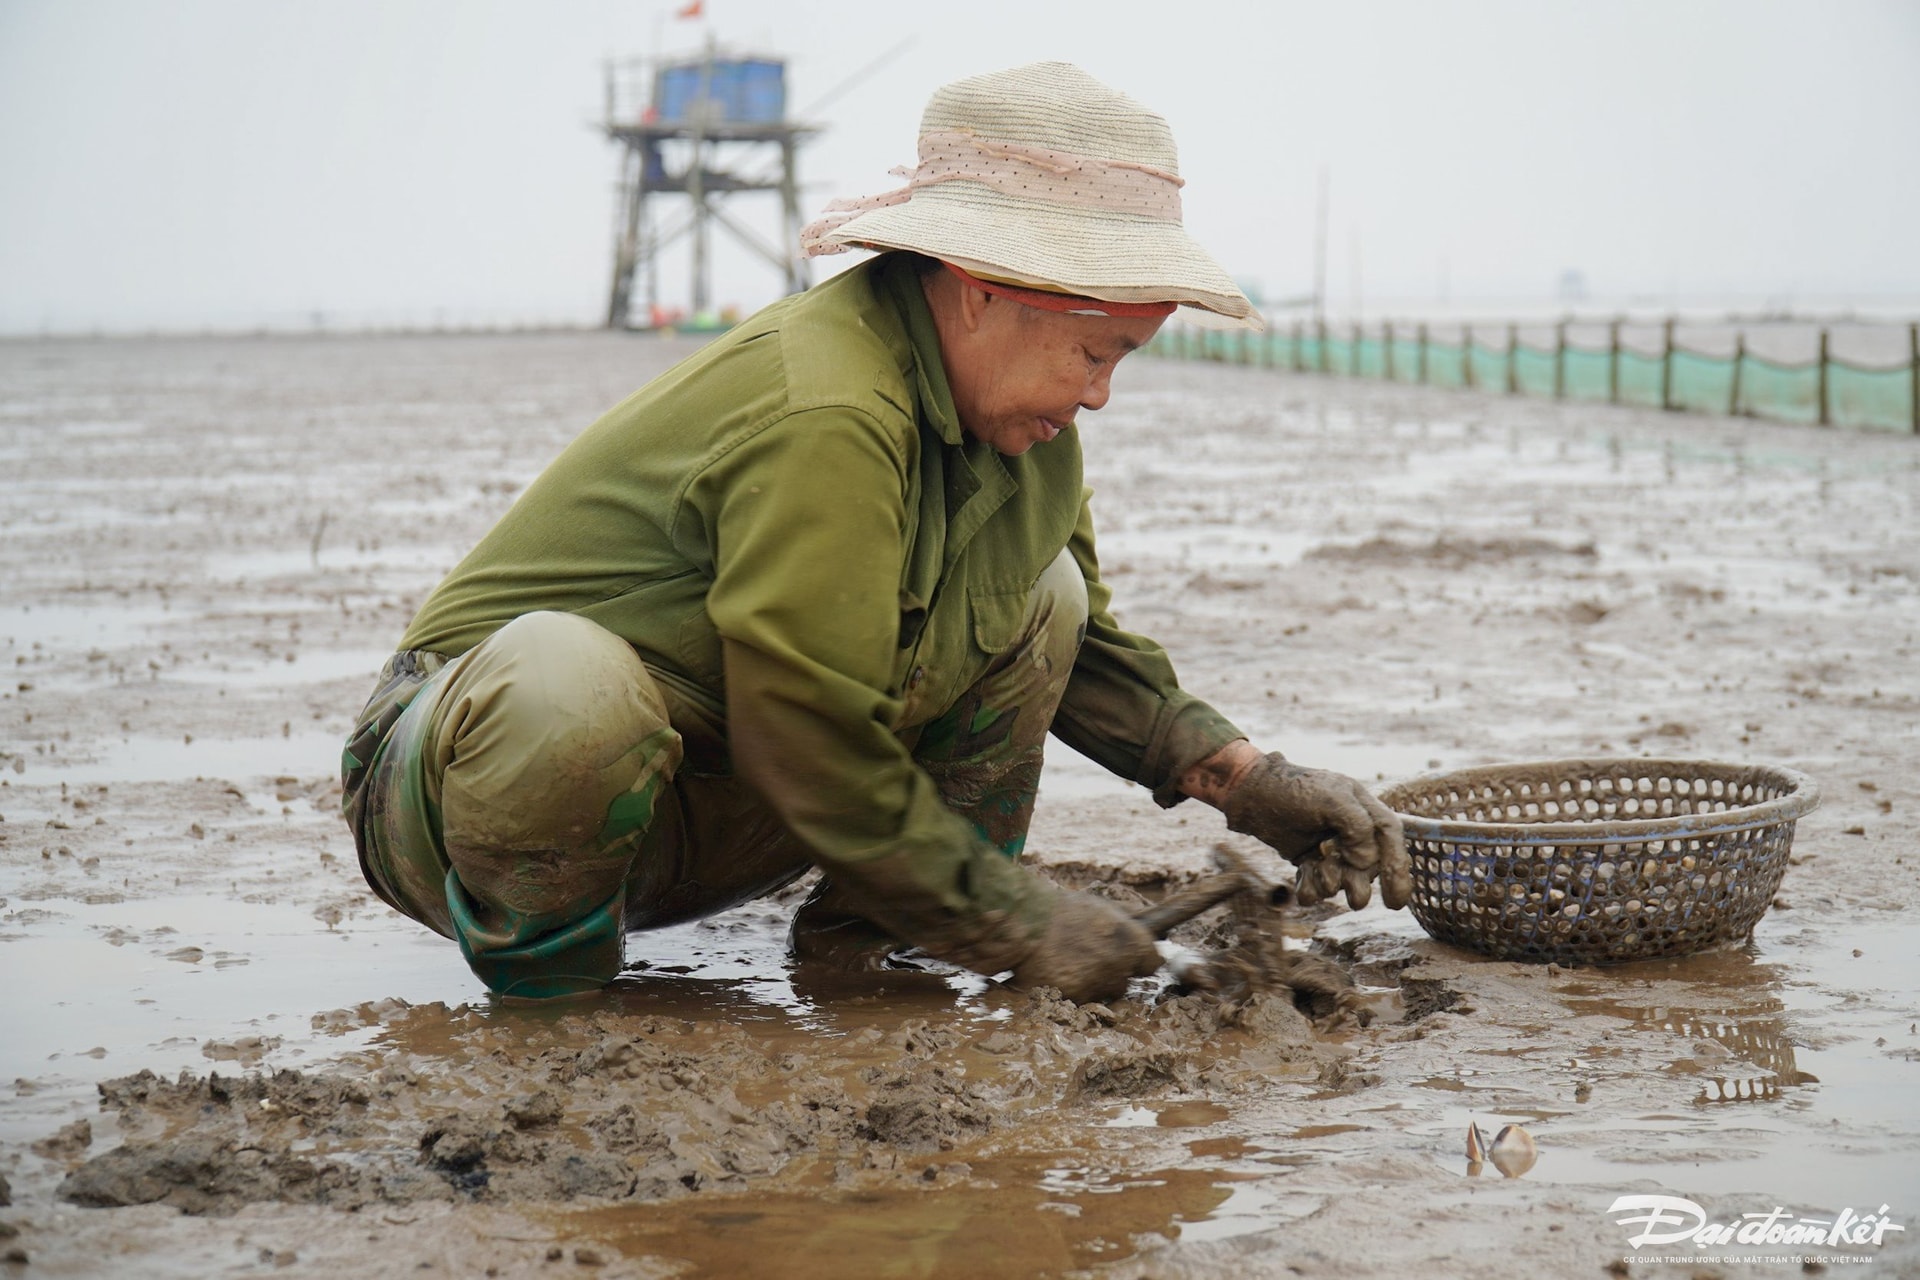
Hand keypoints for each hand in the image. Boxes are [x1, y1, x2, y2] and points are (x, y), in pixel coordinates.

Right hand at [1007, 889, 1162, 1002]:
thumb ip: (1127, 917)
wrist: (1021, 921)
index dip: (1139, 960)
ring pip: (1098, 995)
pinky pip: (1075, 1003)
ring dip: (1087, 985)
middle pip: (1124, 983)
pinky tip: (1053, 974)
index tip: (1127, 957)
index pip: (1151, 963)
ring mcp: (1095, 987)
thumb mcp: (1098, 906)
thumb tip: (1154, 920)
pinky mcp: (1072, 1001)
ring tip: (1064, 963)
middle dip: (1109, 974)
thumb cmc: (1060, 910)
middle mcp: (1119, 967)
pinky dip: (1066, 993)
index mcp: (1131, 941)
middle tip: (1085, 957)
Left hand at [1222, 753, 1410, 909]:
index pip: (1391, 838)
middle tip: (1354, 896)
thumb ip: (1357, 826)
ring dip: (1333, 885)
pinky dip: (1312, 890)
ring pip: (1343, 879)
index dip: (1399, 869)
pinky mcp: (1309, 859)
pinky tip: (1303, 886)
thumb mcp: (1331, 799)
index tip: (1397, 903)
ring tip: (1318, 873)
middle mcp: (1351, 830)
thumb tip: (1367, 861)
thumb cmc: (1293, 790)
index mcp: (1364, 808)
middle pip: (1369, 866)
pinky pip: (1318, 884)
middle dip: (1360, 883)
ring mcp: (1330, 847)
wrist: (1251, 794)